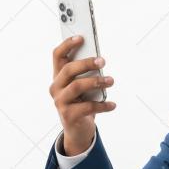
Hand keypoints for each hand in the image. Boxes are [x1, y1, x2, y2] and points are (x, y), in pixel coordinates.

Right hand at [49, 35, 115, 155]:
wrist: (77, 130)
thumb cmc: (82, 102)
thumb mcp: (83, 86)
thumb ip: (87, 74)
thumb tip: (99, 61)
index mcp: (58, 76)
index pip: (57, 56)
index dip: (67, 45)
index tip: (81, 37)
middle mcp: (56, 87)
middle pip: (68, 69)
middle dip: (86, 63)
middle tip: (103, 61)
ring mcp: (60, 102)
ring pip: (77, 86)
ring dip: (96, 81)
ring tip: (111, 80)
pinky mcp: (68, 116)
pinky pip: (87, 107)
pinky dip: (102, 105)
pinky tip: (112, 104)